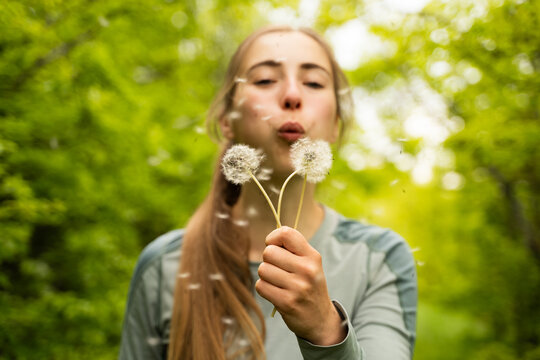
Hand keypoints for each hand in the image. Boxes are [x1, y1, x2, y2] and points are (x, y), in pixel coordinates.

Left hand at [255, 226, 346, 344]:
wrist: (320, 319)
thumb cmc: (309, 286)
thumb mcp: (310, 264)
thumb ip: (292, 249)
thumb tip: (269, 240)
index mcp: (312, 256)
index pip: (286, 233)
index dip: (273, 237)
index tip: (274, 246)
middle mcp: (307, 270)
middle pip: (269, 252)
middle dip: (268, 260)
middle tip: (278, 269)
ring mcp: (298, 287)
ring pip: (263, 269)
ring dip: (265, 276)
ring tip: (278, 282)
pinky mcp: (287, 303)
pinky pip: (261, 286)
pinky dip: (264, 288)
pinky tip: (276, 292)